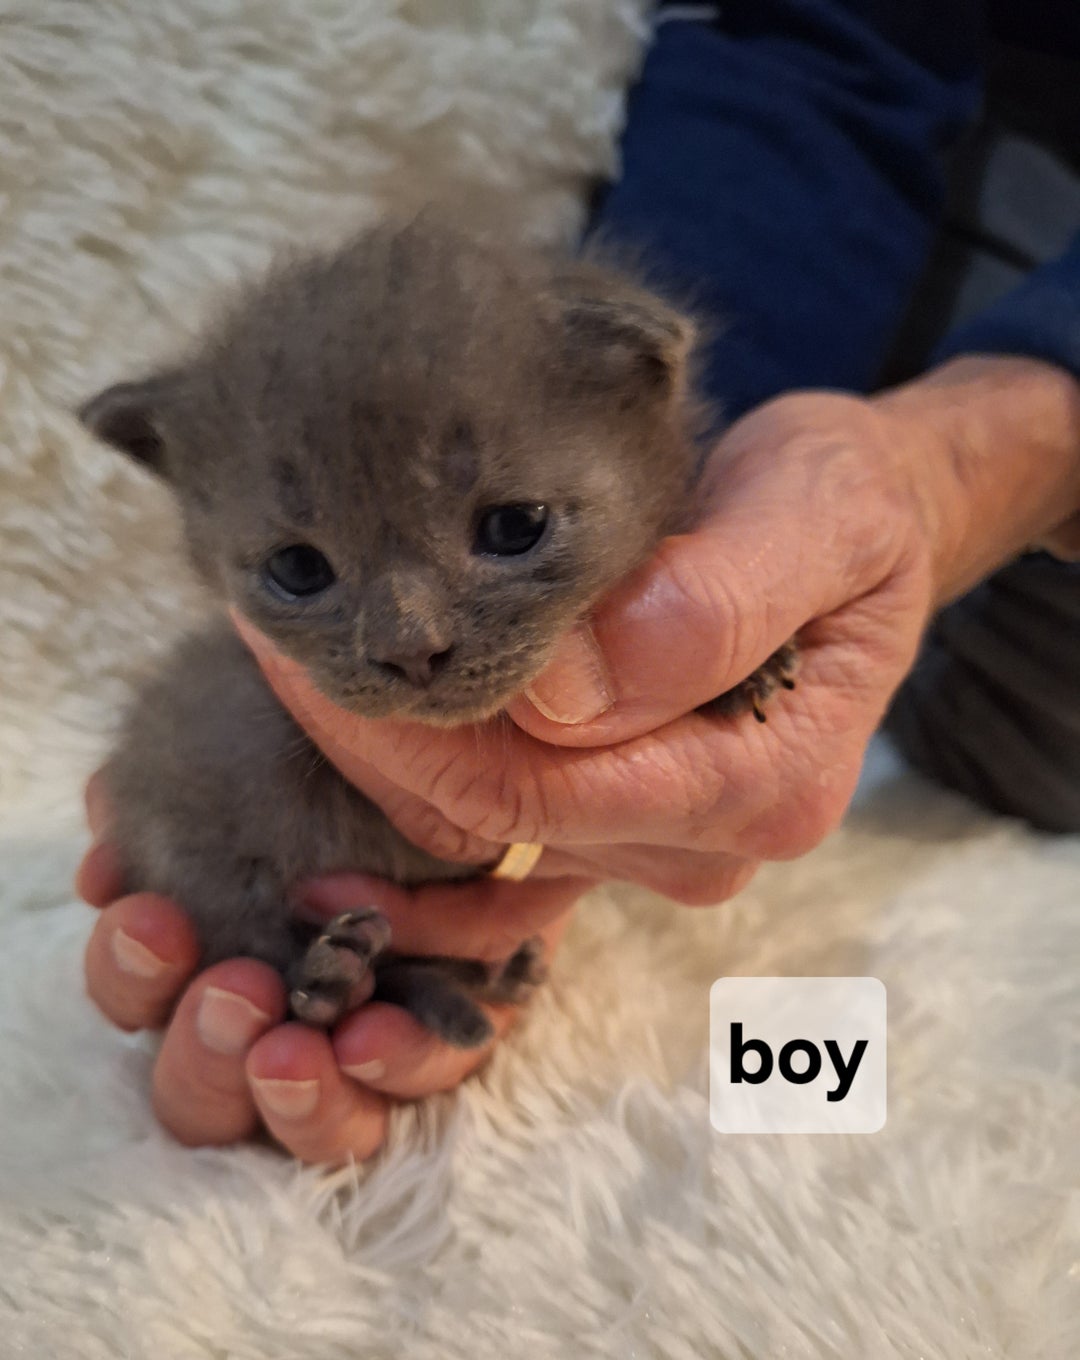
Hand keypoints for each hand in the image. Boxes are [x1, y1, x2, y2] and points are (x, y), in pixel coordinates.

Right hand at [77, 773, 581, 1163]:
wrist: (477, 761)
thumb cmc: (343, 770)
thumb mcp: (259, 768)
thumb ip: (175, 811)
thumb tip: (105, 866)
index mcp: (205, 957)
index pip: (141, 996)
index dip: (133, 975)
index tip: (150, 923)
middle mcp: (274, 1023)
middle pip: (203, 1092)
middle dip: (206, 1052)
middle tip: (234, 993)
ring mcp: (363, 1050)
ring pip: (311, 1122)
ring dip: (293, 1095)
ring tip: (296, 1050)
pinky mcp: (448, 1040)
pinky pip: (424, 1077)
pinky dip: (399, 1060)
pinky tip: (375, 1034)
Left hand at [236, 356, 1079, 912]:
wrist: (870, 527)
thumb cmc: (848, 503)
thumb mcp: (814, 514)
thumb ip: (710, 605)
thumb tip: (564, 691)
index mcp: (764, 783)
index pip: (541, 787)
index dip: (409, 729)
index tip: (302, 647)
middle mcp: (711, 841)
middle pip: (497, 820)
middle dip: (373, 741)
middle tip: (272, 645)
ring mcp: (665, 840)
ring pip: (486, 831)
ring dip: (383, 764)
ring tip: (287, 678)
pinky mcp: (628, 816)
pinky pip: (502, 837)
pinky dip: (419, 798)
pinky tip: (344, 747)